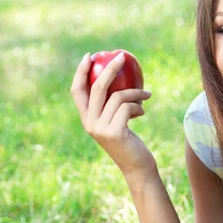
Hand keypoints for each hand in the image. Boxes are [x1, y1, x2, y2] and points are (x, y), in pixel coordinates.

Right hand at [71, 52, 154, 176]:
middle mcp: (89, 123)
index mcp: (86, 119)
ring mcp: (100, 129)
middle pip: (97, 87)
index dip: (80, 72)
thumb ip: (112, 107)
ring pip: (118, 97)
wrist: (137, 166)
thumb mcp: (118, 122)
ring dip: (135, 93)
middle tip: (122, 56)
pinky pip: (128, 107)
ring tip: (146, 95)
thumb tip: (118, 76)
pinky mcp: (114, 132)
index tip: (90, 56)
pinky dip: (138, 105)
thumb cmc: (130, 141)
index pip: (76, 91)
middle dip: (109, 68)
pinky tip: (143, 111)